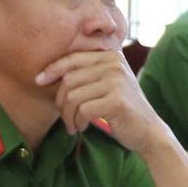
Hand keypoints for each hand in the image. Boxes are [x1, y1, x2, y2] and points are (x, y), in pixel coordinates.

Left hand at [35, 46, 166, 152]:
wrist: (149, 131)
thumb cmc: (121, 109)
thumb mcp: (106, 83)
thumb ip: (86, 74)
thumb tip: (44, 74)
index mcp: (110, 56)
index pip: (73, 58)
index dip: (52, 69)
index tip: (38, 81)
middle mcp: (114, 64)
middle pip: (69, 79)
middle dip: (60, 102)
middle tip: (65, 118)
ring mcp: (116, 81)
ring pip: (73, 96)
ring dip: (68, 116)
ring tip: (73, 125)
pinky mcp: (116, 100)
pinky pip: (83, 110)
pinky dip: (78, 122)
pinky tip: (83, 127)